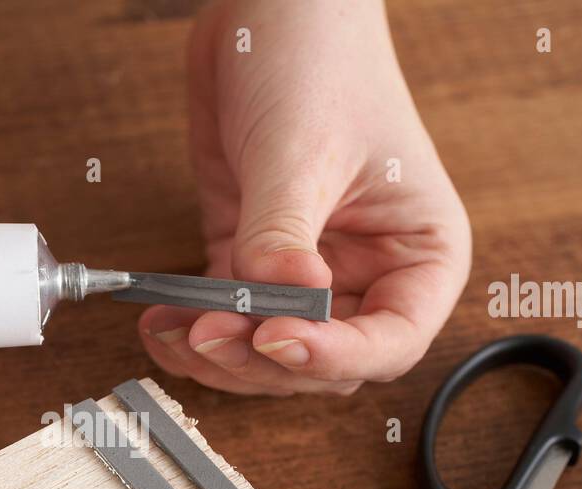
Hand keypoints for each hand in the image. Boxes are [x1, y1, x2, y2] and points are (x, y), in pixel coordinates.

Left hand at [140, 0, 470, 395]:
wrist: (270, 8)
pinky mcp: (252, 260)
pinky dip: (192, 327)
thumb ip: (282, 234)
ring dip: (221, 355)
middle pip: (323, 360)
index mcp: (419, 252)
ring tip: (177, 333)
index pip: (391, 340)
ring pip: (269, 351)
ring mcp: (306, 271)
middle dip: (263, 358)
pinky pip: (226, 316)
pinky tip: (161, 324)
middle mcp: (368, 272)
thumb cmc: (321, 59)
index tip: (277, 337)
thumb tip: (276, 304)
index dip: (335, 354)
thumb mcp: (302, 150)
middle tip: (211, 333)